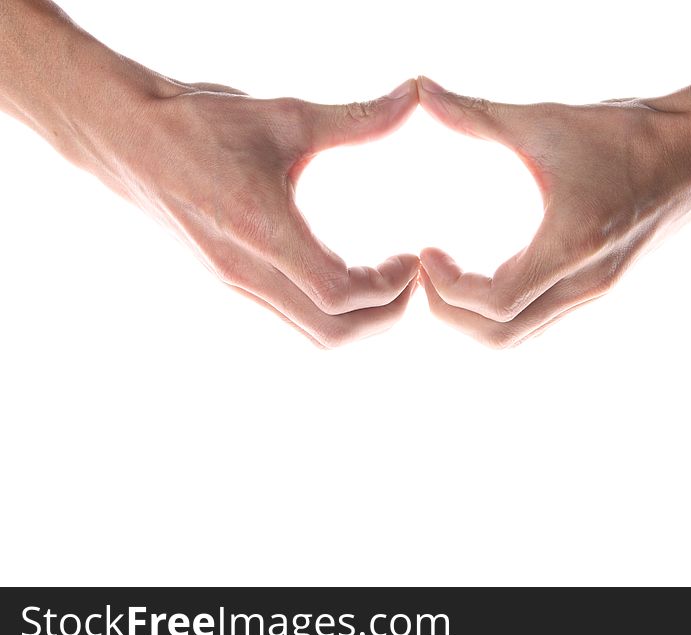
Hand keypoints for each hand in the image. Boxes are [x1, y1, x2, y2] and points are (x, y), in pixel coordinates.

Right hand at [96, 78, 420, 347]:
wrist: (126, 137)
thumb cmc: (199, 122)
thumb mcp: (284, 116)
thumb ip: (354, 117)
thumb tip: (414, 94)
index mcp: (261, 230)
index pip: (338, 294)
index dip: (388, 286)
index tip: (410, 257)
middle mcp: (247, 271)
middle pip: (332, 333)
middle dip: (384, 315)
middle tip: (408, 278)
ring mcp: (238, 283)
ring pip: (313, 333)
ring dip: (360, 318)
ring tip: (384, 279)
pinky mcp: (234, 282)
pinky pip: (294, 318)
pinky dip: (333, 311)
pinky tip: (349, 273)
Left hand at [416, 76, 690, 347]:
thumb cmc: (633, 134)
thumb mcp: (549, 120)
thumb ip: (480, 114)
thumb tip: (420, 89)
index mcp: (572, 246)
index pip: (496, 302)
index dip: (449, 289)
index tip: (427, 253)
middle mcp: (586, 282)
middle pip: (502, 337)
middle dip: (453, 314)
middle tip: (430, 273)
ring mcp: (596, 292)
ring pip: (523, 336)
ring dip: (477, 318)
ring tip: (451, 277)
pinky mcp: (600, 287)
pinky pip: (541, 320)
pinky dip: (504, 310)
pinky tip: (489, 271)